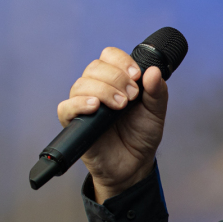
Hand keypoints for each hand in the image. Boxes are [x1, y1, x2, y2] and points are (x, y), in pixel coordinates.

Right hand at [56, 47, 167, 201]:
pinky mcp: (73, 124)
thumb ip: (157, 92)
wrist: (134, 165)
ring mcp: (84, 106)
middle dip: (116, 78)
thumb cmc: (141, 136)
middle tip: (131, 97)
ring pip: (81, 84)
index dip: (121, 61)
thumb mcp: (155, 112)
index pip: (109, 56)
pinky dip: (79, 104)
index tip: (137, 76)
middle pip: (94, 67)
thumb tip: (153, 71)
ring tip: (120, 106)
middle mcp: (96, 89)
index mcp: (115, 80)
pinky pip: (65, 108)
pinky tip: (95, 107)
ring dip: (103, 90)